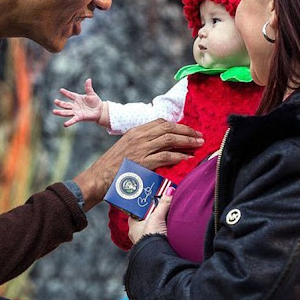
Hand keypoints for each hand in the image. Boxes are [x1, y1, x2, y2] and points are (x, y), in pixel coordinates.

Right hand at [53, 78, 103, 126]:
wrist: (100, 110)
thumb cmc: (96, 102)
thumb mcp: (91, 94)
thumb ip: (88, 88)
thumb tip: (88, 79)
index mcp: (78, 98)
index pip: (70, 95)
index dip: (66, 93)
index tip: (61, 90)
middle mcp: (75, 105)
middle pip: (66, 105)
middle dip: (60, 103)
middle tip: (55, 101)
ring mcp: (76, 112)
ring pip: (66, 112)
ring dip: (60, 112)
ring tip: (54, 111)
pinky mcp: (79, 117)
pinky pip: (73, 120)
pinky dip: (69, 122)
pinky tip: (64, 125)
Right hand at [73, 119, 202, 209]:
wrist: (99, 177)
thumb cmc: (112, 165)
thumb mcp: (126, 146)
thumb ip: (141, 142)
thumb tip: (160, 143)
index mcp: (135, 131)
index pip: (160, 122)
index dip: (177, 125)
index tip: (188, 129)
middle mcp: (139, 137)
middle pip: (168, 128)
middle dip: (187, 131)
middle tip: (199, 136)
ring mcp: (141, 149)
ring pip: (170, 140)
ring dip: (187, 141)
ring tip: (198, 144)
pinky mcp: (144, 162)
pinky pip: (166, 156)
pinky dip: (179, 156)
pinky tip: (188, 157)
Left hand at [128, 190, 173, 243]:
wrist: (158, 257)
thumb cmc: (151, 238)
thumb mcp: (157, 217)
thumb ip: (164, 204)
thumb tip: (169, 191)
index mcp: (133, 226)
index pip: (135, 212)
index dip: (142, 205)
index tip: (149, 199)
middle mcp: (138, 234)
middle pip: (145, 219)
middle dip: (153, 213)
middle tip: (160, 204)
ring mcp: (146, 240)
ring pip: (152, 227)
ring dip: (159, 222)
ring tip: (167, 214)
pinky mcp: (155, 246)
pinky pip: (159, 235)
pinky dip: (164, 230)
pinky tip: (169, 227)